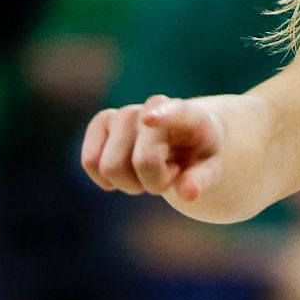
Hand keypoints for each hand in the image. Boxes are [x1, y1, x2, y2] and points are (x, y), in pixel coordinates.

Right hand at [81, 95, 224, 201]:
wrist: (179, 136)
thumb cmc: (195, 153)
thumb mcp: (210, 167)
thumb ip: (202, 179)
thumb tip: (188, 193)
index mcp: (189, 115)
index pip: (176, 113)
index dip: (162, 116)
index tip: (149, 119)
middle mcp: (153, 106)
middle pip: (142, 162)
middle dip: (155, 183)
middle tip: (169, 174)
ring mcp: (124, 112)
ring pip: (111, 167)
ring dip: (131, 184)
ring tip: (149, 171)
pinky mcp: (101, 122)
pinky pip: (89, 162)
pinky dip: (107, 179)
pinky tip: (125, 172)